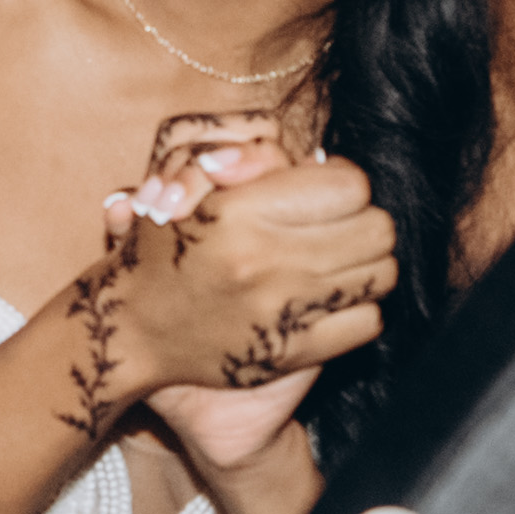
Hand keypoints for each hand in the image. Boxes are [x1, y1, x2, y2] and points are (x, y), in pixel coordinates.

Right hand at [78, 116, 395, 477]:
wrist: (132, 332)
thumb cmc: (165, 251)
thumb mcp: (194, 188)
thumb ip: (256, 162)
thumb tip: (319, 159)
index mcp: (239, 211)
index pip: (349, 186)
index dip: (347, 183)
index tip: (330, 190)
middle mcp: (264, 260)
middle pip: (377, 228)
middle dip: (363, 221)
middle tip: (340, 226)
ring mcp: (281, 311)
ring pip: (382, 274)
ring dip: (367, 263)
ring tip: (340, 261)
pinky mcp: (291, 354)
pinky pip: (367, 322)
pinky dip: (357, 309)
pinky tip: (331, 301)